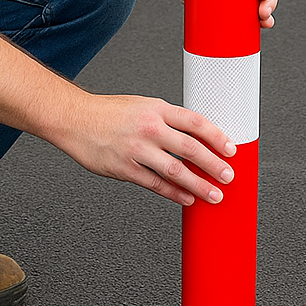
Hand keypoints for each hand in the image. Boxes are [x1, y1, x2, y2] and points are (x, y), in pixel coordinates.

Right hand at [58, 94, 236, 206]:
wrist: (74, 120)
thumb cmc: (108, 113)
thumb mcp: (141, 106)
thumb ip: (165, 120)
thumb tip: (193, 137)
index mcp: (155, 109)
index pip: (194, 122)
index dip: (216, 136)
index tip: (231, 149)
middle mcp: (148, 128)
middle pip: (190, 148)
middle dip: (214, 165)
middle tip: (228, 176)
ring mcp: (136, 150)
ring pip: (175, 171)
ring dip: (198, 185)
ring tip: (214, 195)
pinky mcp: (124, 169)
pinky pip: (155, 185)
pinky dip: (174, 194)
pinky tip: (186, 198)